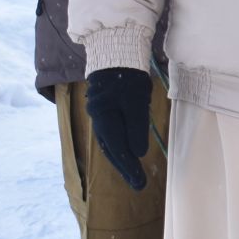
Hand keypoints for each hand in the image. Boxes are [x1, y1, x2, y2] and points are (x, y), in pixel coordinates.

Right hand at [84, 67, 152, 190]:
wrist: (115, 54)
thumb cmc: (127, 77)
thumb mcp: (136, 101)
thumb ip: (137, 128)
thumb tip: (138, 153)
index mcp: (104, 119)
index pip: (117, 149)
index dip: (129, 167)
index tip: (140, 182)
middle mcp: (99, 120)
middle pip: (111, 150)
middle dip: (125, 167)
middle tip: (138, 184)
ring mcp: (100, 115)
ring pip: (110, 143)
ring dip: (122, 159)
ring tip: (133, 174)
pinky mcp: (106, 110)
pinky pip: (111, 134)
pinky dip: (120, 146)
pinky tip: (128, 152)